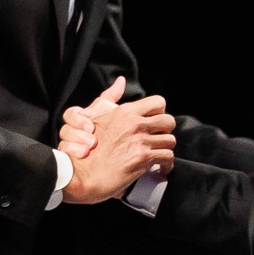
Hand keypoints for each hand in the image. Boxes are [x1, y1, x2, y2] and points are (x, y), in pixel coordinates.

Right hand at [56, 75, 120, 164]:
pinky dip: (73, 152)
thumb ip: (111, 98)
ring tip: (89, 148)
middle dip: (78, 132)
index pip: (71, 114)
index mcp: (80, 119)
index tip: (91, 127)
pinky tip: (83, 155)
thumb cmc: (107, 136)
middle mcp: (73, 131)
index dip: (78, 119)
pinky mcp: (66, 158)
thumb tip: (121, 80)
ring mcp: (69, 144)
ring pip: (63, 139)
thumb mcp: (111, 115)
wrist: (104, 163)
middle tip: (93, 139)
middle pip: (65, 126)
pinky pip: (62, 153)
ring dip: (77, 142)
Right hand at [62, 76, 175, 203]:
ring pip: (170, 140)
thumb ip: (110, 96)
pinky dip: (166, 164)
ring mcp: (140, 142)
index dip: (160, 112)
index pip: (158, 102)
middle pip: (169, 121)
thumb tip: (121, 81)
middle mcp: (134, 124)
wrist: (83, 173)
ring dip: (165, 147)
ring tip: (160, 152)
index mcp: (126, 112)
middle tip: (160, 136)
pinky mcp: (143, 159)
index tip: (155, 120)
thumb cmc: (87, 146)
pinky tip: (161, 166)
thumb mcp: (96, 114)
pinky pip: (167, 157)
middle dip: (166, 130)